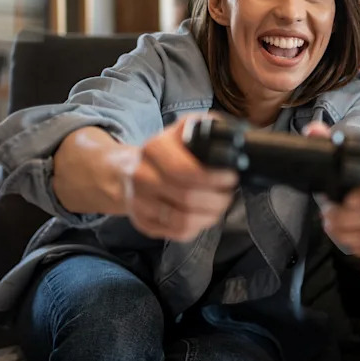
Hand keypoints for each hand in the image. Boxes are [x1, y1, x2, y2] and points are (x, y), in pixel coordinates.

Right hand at [125, 115, 238, 241]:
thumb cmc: (165, 152)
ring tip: (220, 206)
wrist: (127, 171)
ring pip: (182, 220)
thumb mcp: (182, 129)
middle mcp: (141, 175)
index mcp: (154, 148)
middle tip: (229, 194)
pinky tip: (205, 216)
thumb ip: (205, 128)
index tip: (231, 177)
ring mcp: (139, 202)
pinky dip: (198, 227)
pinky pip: (176, 232)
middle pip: (186, 198)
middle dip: (217, 198)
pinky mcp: (143, 222)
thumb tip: (232, 135)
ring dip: (210, 215)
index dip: (214, 178)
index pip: (185, 170)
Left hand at [306, 122, 359, 258]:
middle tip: (328, 212)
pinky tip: (342, 234)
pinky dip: (353, 243)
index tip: (346, 198)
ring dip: (346, 231)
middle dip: (346, 216)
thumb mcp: (346, 153)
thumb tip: (313, 131)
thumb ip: (327, 140)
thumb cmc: (359, 171)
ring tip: (331, 223)